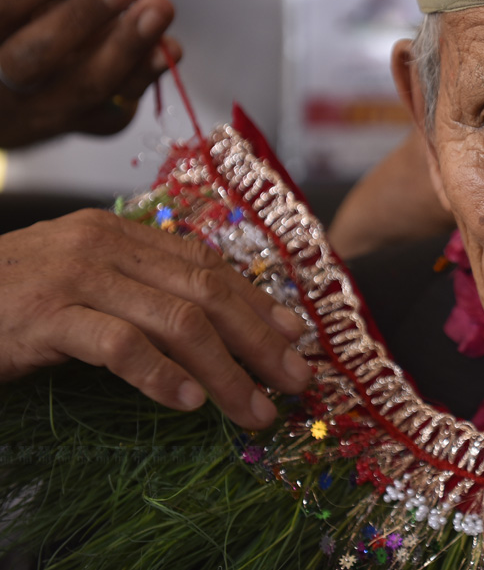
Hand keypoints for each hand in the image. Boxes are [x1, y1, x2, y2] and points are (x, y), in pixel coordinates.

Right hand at [0, 0, 181, 147]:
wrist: (9, 98)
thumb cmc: (17, 29)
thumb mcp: (21, 3)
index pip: (5, 5)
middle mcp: (1, 84)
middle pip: (38, 56)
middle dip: (85, 16)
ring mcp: (40, 111)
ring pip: (85, 87)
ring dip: (129, 46)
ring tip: (159, 8)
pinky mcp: (81, 125)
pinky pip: (116, 108)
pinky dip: (145, 74)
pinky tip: (168, 49)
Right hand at [0, 209, 311, 428]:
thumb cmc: (7, 301)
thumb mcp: (81, 284)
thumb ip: (137, 290)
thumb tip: (210, 326)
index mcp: (119, 234)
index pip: (207, 265)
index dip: (258, 301)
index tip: (296, 335)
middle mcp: (104, 245)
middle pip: (206, 293)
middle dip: (259, 340)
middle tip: (296, 380)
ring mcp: (75, 277)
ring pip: (177, 321)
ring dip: (227, 371)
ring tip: (255, 409)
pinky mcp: (45, 316)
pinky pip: (120, 345)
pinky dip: (162, 375)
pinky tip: (190, 402)